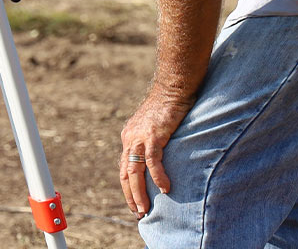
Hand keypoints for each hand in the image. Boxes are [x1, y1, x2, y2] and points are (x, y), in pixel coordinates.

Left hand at [119, 92, 192, 218]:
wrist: (174, 85)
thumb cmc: (170, 103)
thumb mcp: (156, 125)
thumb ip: (153, 140)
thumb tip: (159, 155)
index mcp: (129, 136)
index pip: (123, 167)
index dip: (127, 187)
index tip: (134, 203)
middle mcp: (130, 138)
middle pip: (125, 174)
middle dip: (131, 196)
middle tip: (139, 213)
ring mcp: (140, 137)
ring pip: (134, 172)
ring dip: (139, 193)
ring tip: (145, 209)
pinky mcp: (154, 135)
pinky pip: (153, 162)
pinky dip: (158, 177)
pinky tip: (165, 189)